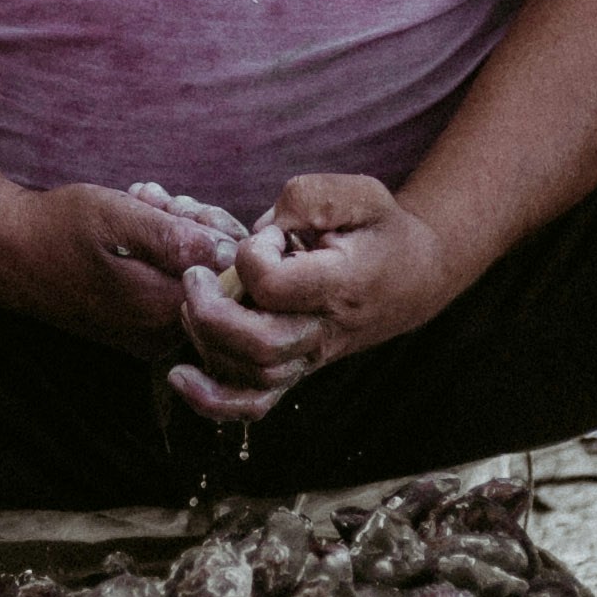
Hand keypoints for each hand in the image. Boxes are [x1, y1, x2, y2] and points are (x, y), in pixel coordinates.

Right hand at [0, 181, 243, 359]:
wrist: (5, 254)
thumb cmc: (56, 228)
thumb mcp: (116, 216)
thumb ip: (174, 237)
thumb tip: (229, 251)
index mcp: (161, 309)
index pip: (231, 274)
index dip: (216, 230)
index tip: (180, 206)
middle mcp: (159, 334)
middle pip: (215, 278)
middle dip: (195, 229)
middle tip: (157, 201)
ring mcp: (147, 336)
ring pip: (192, 278)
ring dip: (175, 236)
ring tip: (141, 206)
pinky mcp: (135, 329)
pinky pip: (169, 287)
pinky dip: (159, 254)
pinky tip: (135, 227)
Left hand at [164, 172, 456, 423]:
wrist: (415, 276)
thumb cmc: (380, 230)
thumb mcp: (360, 193)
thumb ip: (309, 198)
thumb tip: (265, 229)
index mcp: (341, 284)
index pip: (276, 286)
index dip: (253, 256)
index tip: (263, 237)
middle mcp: (324, 330)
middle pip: (258, 345)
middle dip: (210, 312)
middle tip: (195, 275)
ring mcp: (310, 356)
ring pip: (251, 375)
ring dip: (207, 342)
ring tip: (191, 302)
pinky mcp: (296, 368)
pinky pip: (255, 402)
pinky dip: (214, 400)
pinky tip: (181, 378)